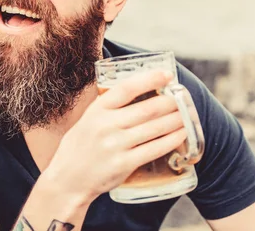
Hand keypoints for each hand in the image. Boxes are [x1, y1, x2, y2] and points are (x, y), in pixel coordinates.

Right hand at [42, 70, 186, 201]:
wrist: (67, 179)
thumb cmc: (80, 146)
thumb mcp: (89, 119)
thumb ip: (110, 108)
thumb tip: (141, 92)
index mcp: (97, 110)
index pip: (127, 88)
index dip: (149, 79)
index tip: (166, 75)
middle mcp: (106, 125)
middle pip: (147, 109)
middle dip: (170, 102)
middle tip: (182, 98)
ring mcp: (116, 145)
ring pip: (154, 128)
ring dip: (176, 120)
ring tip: (186, 115)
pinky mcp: (124, 164)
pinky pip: (154, 149)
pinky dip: (171, 140)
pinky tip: (180, 134)